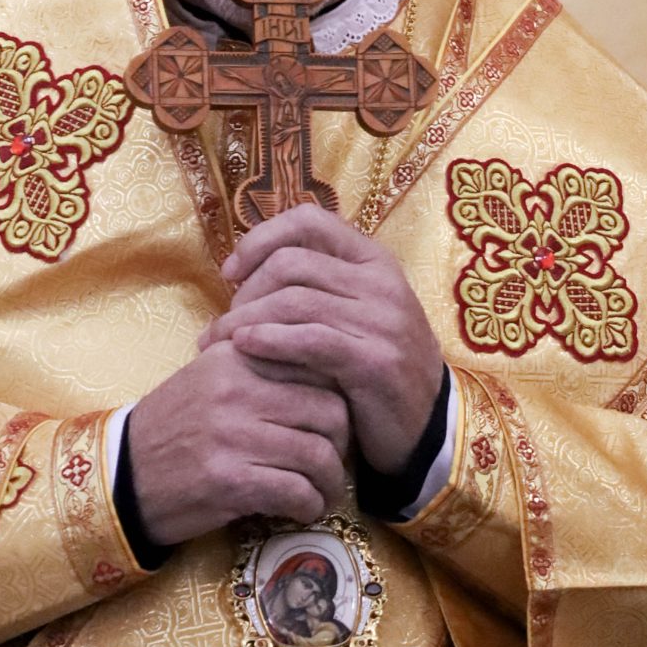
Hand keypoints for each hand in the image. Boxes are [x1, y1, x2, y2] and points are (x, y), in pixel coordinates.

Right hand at [125, 341, 351, 546]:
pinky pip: (297, 492)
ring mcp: (232, 434)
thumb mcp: (211, 376)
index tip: (331, 419)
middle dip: (342, 442)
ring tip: (320, 490)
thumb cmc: (175, 425)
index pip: (315, 364)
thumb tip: (327, 364)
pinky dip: (309, 506)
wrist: (124, 475)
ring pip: (319, 454)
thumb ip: (261, 364)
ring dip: (329, 481)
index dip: (337, 395)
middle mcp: (235, 388)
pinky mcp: (230, 480)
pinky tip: (300, 509)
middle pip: (329, 410)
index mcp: (235, 355)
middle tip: (333, 459)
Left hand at [203, 204, 443, 476]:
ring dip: (245, 320)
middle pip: (290, 262)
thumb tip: (244, 270)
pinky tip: (244, 348)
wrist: (428, 426)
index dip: (261, 238)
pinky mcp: (373, 359)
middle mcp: (381, 281)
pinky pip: (308, 338)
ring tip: (218, 342)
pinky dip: (268, 340)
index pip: (309, 220)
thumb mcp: (355, 314)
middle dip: (246, 290)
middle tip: (224, 321)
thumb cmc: (375, 367)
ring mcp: (381, 319)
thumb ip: (317, 286)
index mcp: (374, 259)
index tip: (230, 271)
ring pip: (293, 300)